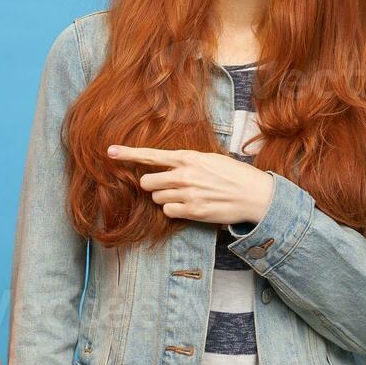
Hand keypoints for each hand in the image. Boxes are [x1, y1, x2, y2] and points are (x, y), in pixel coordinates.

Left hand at [108, 144, 273, 225]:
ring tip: (188, 195)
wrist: (255, 195)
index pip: (151, 155)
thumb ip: (186, 161)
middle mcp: (184, 175)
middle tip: (170, 186)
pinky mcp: (192, 212)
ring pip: (157, 199)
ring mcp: (187, 194)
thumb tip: (167, 167)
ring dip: (166, 198)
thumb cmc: (233, 175)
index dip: (128, 154)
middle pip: (148, 182)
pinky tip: (190, 206)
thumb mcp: (209, 159)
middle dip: (154, 185)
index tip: (110, 152)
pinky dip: (175, 211)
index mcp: (188, 157)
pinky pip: (168, 212)